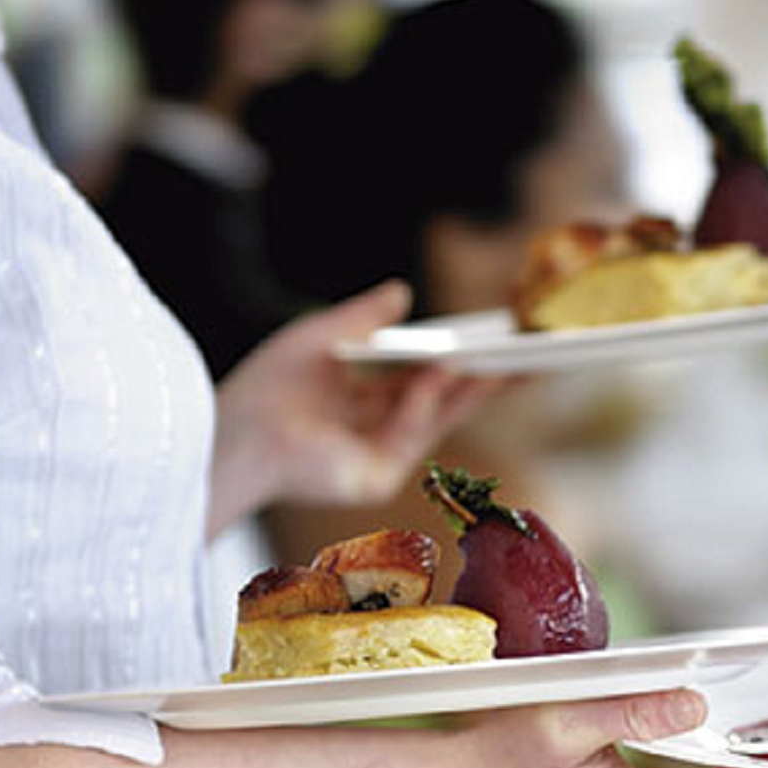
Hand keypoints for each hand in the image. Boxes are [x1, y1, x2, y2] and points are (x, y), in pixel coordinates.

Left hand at [208, 282, 499, 534]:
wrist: (235, 434)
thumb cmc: (266, 387)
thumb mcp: (322, 336)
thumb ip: (363, 316)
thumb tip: (403, 290)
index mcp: (362, 400)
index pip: (424, 378)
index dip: (462, 360)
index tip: (499, 341)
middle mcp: (376, 429)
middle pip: (445, 401)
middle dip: (489, 380)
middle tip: (533, 355)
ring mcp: (381, 455)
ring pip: (440, 417)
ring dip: (472, 386)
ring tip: (504, 354)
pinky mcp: (377, 476)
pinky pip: (413, 432)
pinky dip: (429, 398)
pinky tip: (447, 368)